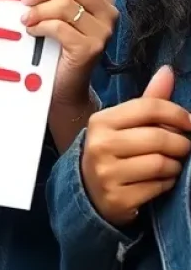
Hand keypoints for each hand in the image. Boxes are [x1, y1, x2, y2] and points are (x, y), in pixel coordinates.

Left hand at [21, 0, 117, 107]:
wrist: (65, 84)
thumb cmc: (57, 42)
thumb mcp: (58, 11)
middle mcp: (108, 11)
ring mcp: (103, 31)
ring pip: (66, 5)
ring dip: (39, 10)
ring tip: (26, 18)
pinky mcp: (91, 49)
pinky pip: (61, 27)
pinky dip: (41, 26)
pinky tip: (32, 30)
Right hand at [81, 66, 190, 225]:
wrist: (89, 190)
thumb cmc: (112, 151)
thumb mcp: (124, 124)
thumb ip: (149, 100)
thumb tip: (167, 71)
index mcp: (101, 121)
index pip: (148, 108)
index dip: (177, 114)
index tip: (189, 122)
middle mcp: (101, 144)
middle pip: (159, 138)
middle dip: (180, 144)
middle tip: (181, 147)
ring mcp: (107, 172)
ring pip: (162, 163)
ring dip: (175, 165)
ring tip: (169, 164)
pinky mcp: (118, 197)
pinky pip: (159, 187)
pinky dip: (167, 183)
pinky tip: (159, 180)